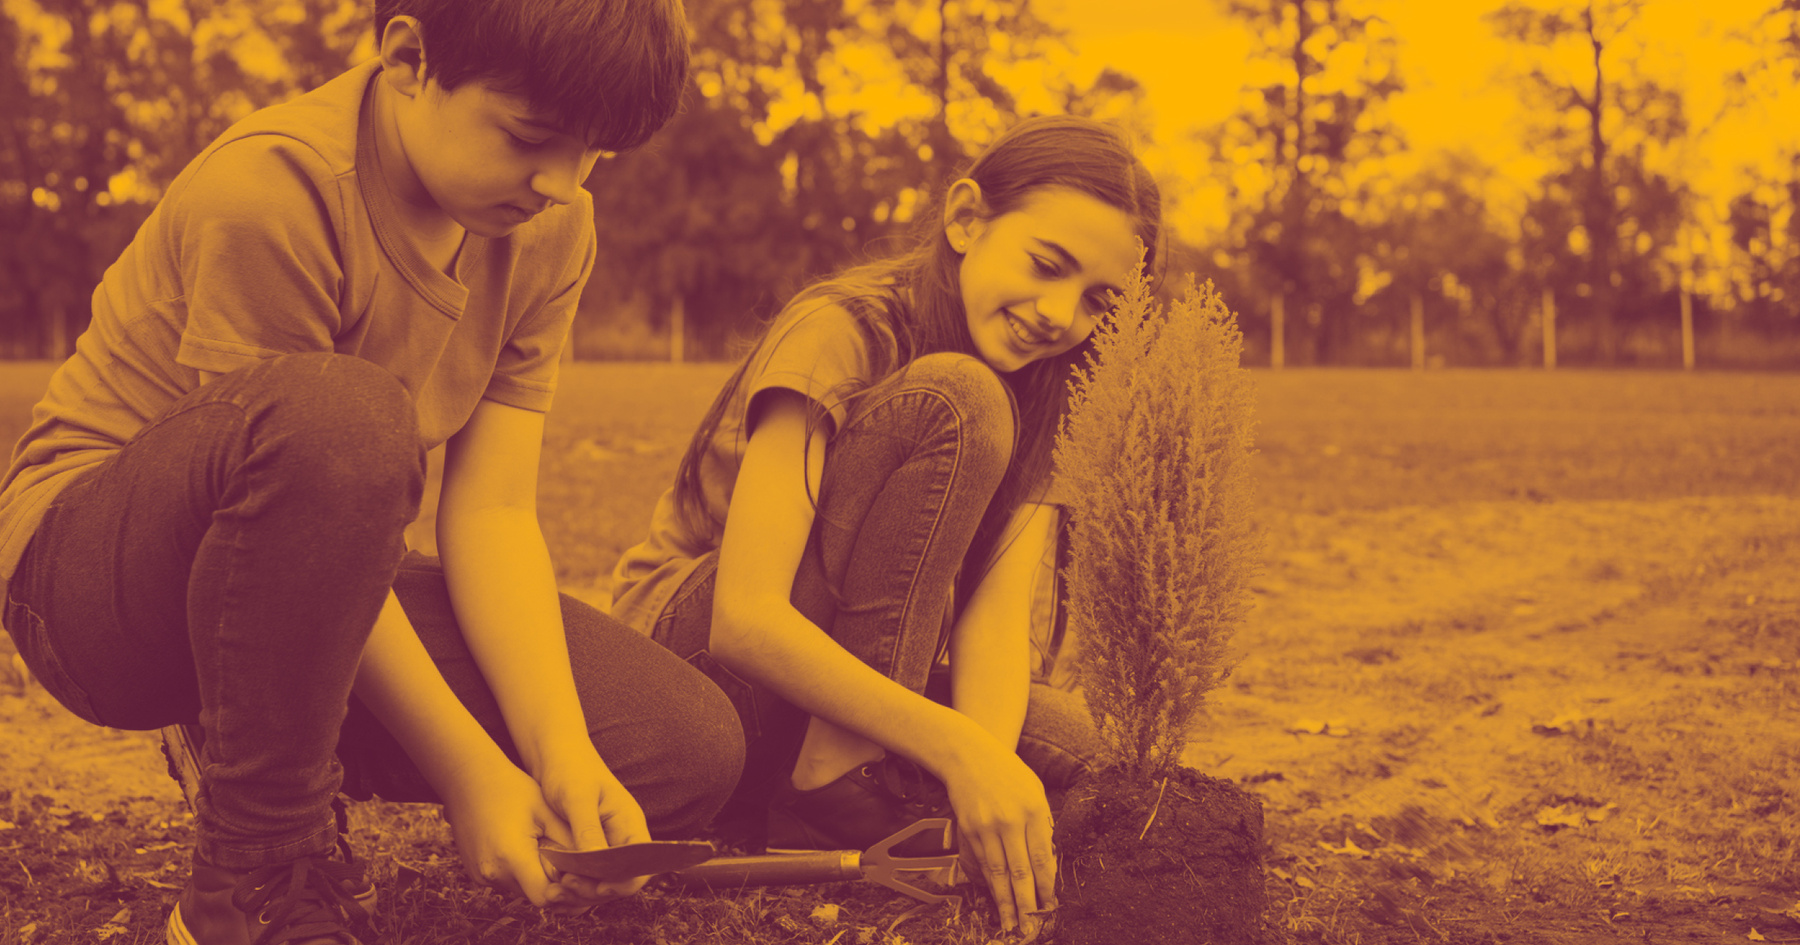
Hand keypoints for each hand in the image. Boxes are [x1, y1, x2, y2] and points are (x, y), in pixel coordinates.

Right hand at [438, 761, 573, 907]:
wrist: (468, 780)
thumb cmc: (512, 790)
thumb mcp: (547, 812)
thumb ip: (569, 843)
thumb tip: (593, 867)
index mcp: (511, 856)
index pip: (545, 897)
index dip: (566, 892)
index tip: (581, 878)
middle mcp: (493, 873)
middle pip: (536, 896)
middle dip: (557, 885)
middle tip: (574, 866)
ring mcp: (482, 876)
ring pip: (523, 890)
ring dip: (539, 879)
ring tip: (551, 853)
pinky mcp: (477, 874)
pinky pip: (508, 883)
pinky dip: (523, 874)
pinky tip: (531, 851)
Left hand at [531, 747, 653, 908]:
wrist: (555, 755)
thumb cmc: (570, 768)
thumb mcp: (578, 797)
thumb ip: (588, 829)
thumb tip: (596, 864)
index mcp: (630, 824)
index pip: (641, 867)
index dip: (623, 883)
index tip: (596, 888)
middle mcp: (621, 838)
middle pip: (621, 881)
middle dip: (595, 891)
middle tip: (564, 888)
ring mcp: (604, 844)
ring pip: (601, 882)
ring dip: (581, 891)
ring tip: (554, 891)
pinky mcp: (586, 848)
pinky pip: (586, 876)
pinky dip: (572, 884)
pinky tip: (553, 886)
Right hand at [937, 733, 1057, 941]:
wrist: (968, 754)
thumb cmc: (1008, 772)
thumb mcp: (1035, 791)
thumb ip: (1042, 824)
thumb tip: (1045, 862)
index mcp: (1034, 809)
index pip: (1042, 858)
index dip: (1046, 887)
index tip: (1049, 906)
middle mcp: (1010, 820)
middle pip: (1020, 872)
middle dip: (1026, 905)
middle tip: (1030, 929)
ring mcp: (986, 826)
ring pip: (998, 874)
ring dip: (1005, 903)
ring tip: (1011, 925)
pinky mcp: (968, 830)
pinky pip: (982, 863)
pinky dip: (989, 884)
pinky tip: (995, 899)